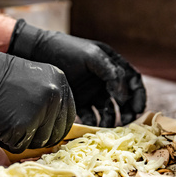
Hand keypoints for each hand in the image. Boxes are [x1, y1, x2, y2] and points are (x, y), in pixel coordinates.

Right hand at [0, 43, 75, 153]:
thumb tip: (53, 129)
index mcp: (58, 82)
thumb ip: (46, 101)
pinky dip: (8, 141)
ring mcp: (40, 111)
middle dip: (39, 136)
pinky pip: (20, 146)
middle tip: (20, 128)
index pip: (68, 116)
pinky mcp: (23, 127)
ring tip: (6, 121)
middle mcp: (54, 96)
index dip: (54, 126)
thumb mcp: (31, 81)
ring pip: (39, 142)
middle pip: (56, 133)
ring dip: (23, 139)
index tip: (42, 129)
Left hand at [7, 19, 145, 126]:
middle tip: (126, 121)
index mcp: (112, 64)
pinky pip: (90, 115)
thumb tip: (124, 96)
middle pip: (123, 99)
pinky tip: (93, 126)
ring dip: (111, 119)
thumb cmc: (66, 50)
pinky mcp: (78, 101)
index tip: (138, 109)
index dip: (138, 95)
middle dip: (127, 111)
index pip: (132, 80)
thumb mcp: (91, 56)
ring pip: (108, 109)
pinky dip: (93, 122)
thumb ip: (111, 73)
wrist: (37, 53)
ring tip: (108, 126)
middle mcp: (104, 79)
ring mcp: (92, 92)